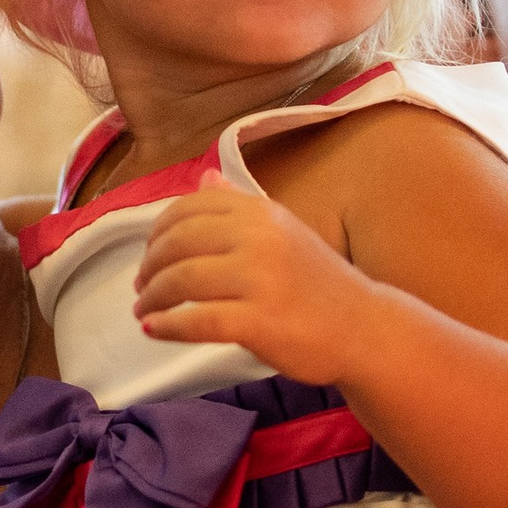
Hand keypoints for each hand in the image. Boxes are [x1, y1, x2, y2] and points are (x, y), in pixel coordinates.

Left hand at [133, 183, 367, 389]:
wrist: (365, 329)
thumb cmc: (319, 284)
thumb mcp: (283, 232)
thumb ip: (240, 207)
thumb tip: (204, 177)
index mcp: (261, 212)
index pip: (190, 208)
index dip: (158, 232)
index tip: (149, 255)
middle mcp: (259, 237)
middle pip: (178, 243)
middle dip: (150, 267)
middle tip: (142, 287)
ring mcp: (259, 279)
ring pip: (181, 280)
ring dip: (152, 297)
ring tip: (144, 310)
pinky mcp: (258, 321)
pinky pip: (196, 320)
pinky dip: (167, 325)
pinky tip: (155, 330)